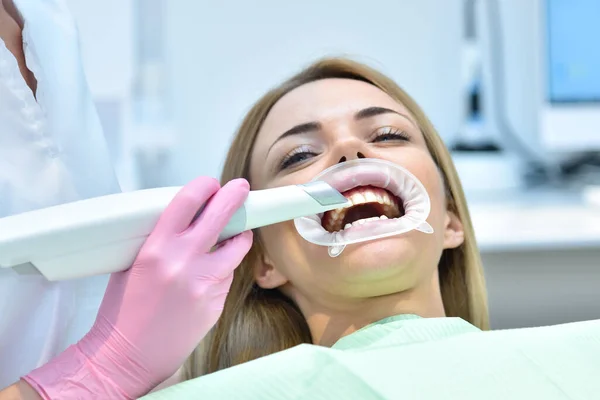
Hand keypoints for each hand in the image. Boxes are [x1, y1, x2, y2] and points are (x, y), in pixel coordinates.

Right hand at [24, 177, 252, 398]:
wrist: (127, 356)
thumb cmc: (122, 312)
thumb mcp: (131, 265)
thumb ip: (160, 241)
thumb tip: (186, 221)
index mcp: (156, 249)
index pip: (187, 202)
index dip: (204, 187)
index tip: (211, 184)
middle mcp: (184, 263)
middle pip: (220, 217)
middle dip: (234, 197)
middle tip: (240, 188)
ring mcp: (204, 284)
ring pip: (235, 248)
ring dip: (237, 238)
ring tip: (235, 235)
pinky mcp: (216, 303)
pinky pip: (227, 276)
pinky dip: (224, 270)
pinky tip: (210, 276)